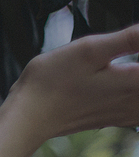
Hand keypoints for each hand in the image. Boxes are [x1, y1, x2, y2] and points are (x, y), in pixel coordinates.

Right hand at [0, 23, 138, 156]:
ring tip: (130, 72)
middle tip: (134, 49)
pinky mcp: (117, 118)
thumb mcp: (89, 50)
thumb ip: (128, 39)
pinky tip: (132, 91)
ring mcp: (128, 112)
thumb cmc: (51, 83)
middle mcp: (136, 100)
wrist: (28, 118)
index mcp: (135, 81)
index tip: (137, 41)